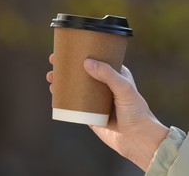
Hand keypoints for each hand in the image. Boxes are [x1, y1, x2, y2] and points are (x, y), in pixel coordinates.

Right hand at [46, 54, 168, 171]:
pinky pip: (74, 104)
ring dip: (62, 81)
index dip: (82, 53)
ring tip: (51, 77)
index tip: (68, 48)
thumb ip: (107, 74)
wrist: (138, 140)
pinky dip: (63, 98)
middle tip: (53, 61)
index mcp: (115, 75)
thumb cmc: (137, 112)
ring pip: (76, 87)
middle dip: (67, 66)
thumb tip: (86, 62)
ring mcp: (96, 100)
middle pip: (82, 72)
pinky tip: (54, 93)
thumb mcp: (124, 88)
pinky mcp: (90, 114)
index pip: (97, 59)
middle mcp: (105, 86)